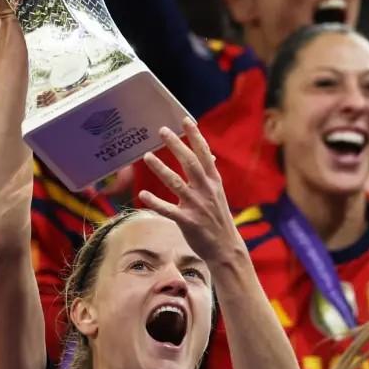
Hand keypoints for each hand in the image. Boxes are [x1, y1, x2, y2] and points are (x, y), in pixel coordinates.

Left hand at [136, 122, 241, 265]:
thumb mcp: (218, 194)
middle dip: (176, 145)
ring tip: (147, 156)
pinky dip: (155, 202)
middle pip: (189, 162)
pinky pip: (168, 210)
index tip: (185, 120)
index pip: (204, 154)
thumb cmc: (218, 218)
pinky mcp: (188, 221)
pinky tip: (142, 194)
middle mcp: (206, 190)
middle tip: (162, 130)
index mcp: (214, 181)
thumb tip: (207, 156)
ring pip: (176, 183)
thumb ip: (209, 176)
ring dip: (160, 168)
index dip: (195, 136)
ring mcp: (197, 205)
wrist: (226, 248)